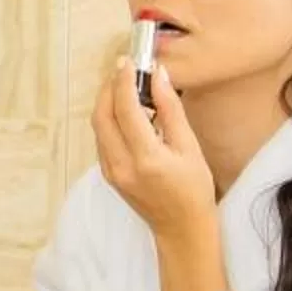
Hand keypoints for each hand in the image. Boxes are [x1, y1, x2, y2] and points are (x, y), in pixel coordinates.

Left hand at [91, 55, 213, 244]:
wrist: (181, 229)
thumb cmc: (193, 190)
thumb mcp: (190, 147)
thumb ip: (171, 110)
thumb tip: (158, 76)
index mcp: (146, 158)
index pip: (125, 109)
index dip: (123, 80)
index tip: (128, 61)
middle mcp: (122, 166)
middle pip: (101, 115)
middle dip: (109, 88)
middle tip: (123, 70)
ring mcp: (111, 172)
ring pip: (98, 127)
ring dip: (108, 102)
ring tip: (126, 86)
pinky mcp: (108, 175)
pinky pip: (102, 139)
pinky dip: (110, 119)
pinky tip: (127, 112)